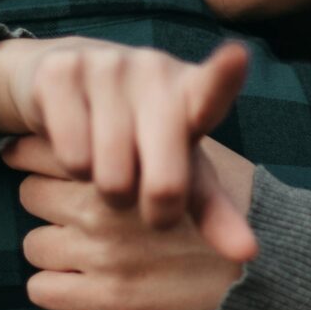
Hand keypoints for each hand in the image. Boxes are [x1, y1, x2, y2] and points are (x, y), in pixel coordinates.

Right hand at [0, 34, 250, 248]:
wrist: (63, 81)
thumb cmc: (137, 134)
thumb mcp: (179, 166)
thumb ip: (213, 210)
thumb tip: (249, 253)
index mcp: (192, 91)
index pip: (213, 89)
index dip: (225, 75)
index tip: (238, 56)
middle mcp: (154, 70)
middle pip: (164, 181)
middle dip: (153, 208)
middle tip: (142, 195)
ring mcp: (106, 66)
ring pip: (110, 175)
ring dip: (108, 189)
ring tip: (107, 164)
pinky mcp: (61, 72)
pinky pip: (73, 157)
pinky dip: (74, 170)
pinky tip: (76, 145)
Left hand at [17, 147, 254, 309]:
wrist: (253, 270)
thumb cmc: (220, 202)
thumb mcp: (190, 151)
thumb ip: (137, 130)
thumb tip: (88, 114)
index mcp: (120, 163)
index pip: (40, 149)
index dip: (41, 154)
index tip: (46, 159)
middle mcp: (104, 208)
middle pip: (30, 194)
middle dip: (49, 199)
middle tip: (82, 206)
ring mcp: (103, 256)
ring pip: (33, 244)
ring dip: (53, 244)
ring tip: (88, 245)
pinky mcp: (107, 299)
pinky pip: (41, 290)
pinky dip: (55, 286)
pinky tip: (83, 279)